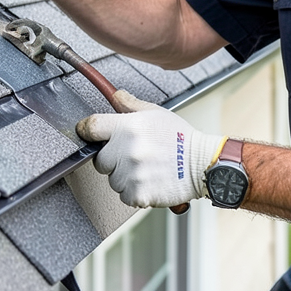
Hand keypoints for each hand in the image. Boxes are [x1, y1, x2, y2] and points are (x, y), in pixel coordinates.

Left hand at [76, 90, 224, 207]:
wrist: (203, 164)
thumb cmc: (181, 138)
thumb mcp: (156, 113)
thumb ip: (130, 105)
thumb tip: (115, 95)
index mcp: (128, 127)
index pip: (91, 127)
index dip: (87, 131)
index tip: (88, 134)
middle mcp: (127, 150)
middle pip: (100, 159)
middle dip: (112, 159)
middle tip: (133, 156)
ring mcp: (131, 173)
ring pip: (113, 179)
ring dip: (124, 177)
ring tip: (146, 169)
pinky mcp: (138, 193)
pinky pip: (124, 195)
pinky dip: (135, 192)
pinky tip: (150, 181)